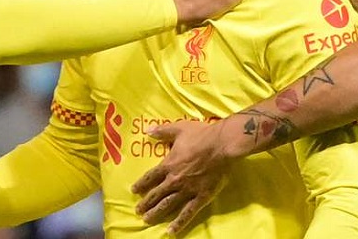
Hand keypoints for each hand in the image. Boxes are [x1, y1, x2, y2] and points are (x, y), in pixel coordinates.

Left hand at [131, 120, 229, 234]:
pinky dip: (179, 222)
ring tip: (147, 220)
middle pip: (156, 194)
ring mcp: (188, 189)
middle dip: (146, 203)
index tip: (134, 190)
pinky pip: (188, 212)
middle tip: (138, 210)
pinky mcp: (201, 196)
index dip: (141, 184)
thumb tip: (147, 130)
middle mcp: (175, 179)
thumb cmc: (202, 135)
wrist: (222, 144)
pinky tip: (171, 231)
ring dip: (156, 213)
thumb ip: (163, 131)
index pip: (150, 177)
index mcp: (169, 164)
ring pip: (168, 205)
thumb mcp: (179, 128)